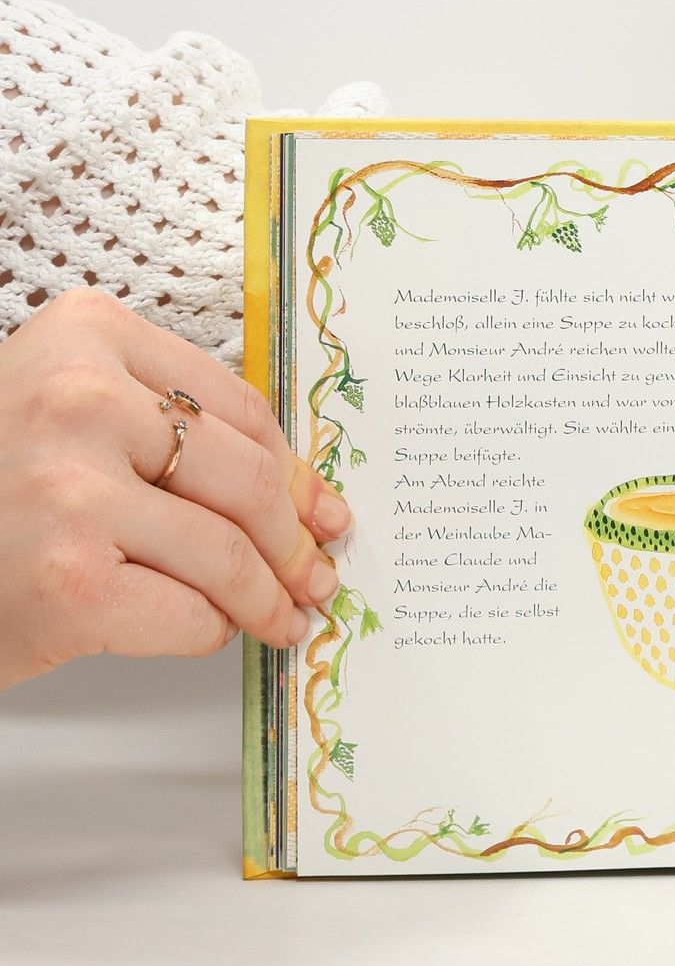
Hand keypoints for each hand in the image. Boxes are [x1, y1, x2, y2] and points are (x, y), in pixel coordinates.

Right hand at [0, 287, 351, 690]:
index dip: (292, 468)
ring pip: (227, 552)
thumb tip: (297, 489)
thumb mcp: (65, 414)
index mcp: (86, 334)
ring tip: (284, 615)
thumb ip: (164, 424)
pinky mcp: (67, 583)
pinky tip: (210, 631)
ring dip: (268, 597)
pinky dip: (210, 630)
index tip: (318, 505)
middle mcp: (77, 400)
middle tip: (315, 570)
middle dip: (294, 538)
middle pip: (245, 478)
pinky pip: (189, 613)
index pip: (235, 407)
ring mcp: (69, 492)